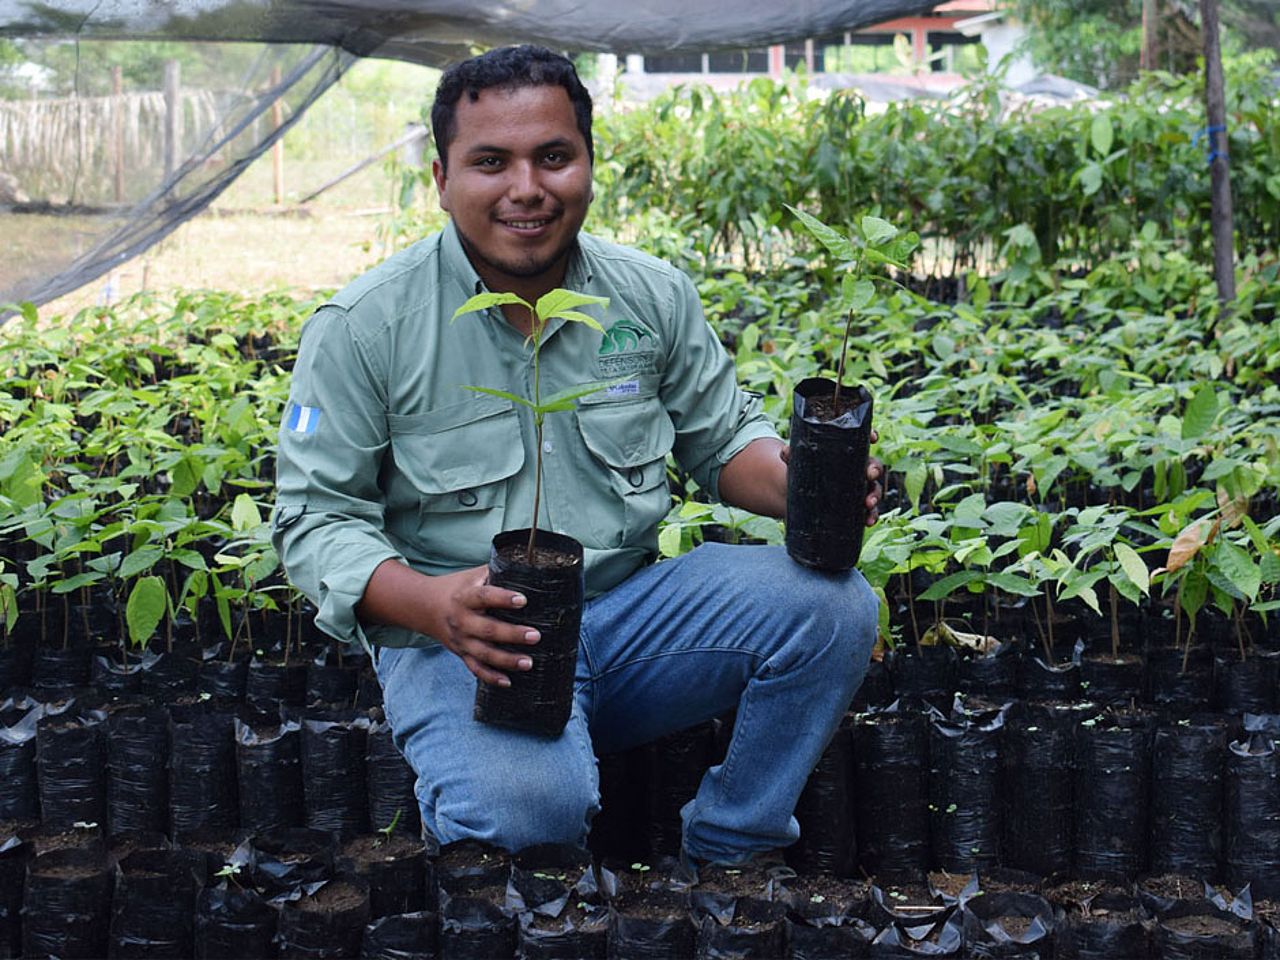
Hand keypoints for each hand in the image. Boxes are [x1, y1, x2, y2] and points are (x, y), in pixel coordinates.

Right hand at [421, 566, 539, 686]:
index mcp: (465, 597)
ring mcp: (461, 640)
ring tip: (529, 662)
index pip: (484, 597)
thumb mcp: (472, 576)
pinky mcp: (461, 653)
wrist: (424, 606)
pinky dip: (490, 677)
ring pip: (483, 654)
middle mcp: (461, 620)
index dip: (502, 599)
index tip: (523, 600)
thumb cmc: (458, 588)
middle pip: (487, 630)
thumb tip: (529, 568)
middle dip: (512, 634)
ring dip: (506, 660)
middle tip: (535, 636)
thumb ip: (496, 572)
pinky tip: (508, 682)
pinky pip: (475, 668)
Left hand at [779, 429, 881, 526]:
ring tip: (868, 503)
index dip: (871, 436)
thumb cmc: (801, 472)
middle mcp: (857, 470)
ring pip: (873, 490)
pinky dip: (871, 516)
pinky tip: (868, 521)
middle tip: (870, 474)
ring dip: (875, 496)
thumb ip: (792, 456)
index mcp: (847, 453)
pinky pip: (869, 511)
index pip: (862, 441)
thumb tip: (786, 452)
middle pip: (873, 466)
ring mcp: (858, 489)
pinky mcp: (855, 507)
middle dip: (874, 470)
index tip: (874, 438)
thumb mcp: (796, 463)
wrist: (795, 497)